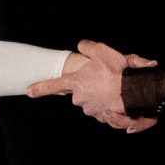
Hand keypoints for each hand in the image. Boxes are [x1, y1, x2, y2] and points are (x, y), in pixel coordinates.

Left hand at [26, 40, 159, 132]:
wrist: (136, 92)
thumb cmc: (118, 71)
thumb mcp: (102, 51)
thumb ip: (88, 47)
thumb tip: (81, 46)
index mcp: (77, 83)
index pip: (54, 85)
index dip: (41, 88)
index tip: (29, 91)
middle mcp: (81, 99)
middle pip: (80, 93)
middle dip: (90, 87)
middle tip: (106, 78)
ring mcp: (92, 110)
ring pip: (94, 101)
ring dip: (103, 96)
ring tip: (116, 88)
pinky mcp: (105, 119)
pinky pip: (107, 111)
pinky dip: (113, 106)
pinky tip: (121, 98)